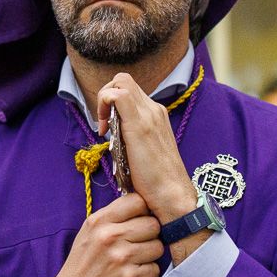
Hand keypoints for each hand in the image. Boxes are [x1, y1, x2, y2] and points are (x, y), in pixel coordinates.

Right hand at [35, 192, 162, 276]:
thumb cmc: (80, 268)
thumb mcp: (87, 235)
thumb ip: (111, 220)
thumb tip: (142, 206)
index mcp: (98, 222)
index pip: (137, 201)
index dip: (144, 211)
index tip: (139, 222)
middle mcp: (109, 237)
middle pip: (153, 224)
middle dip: (150, 236)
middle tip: (138, 246)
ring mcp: (121, 258)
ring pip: (157, 247)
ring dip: (150, 256)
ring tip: (134, 262)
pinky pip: (155, 269)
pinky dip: (147, 275)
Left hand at [96, 73, 200, 222]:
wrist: (171, 196)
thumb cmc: (156, 182)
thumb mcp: (144, 153)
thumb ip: (133, 140)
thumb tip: (116, 138)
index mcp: (156, 115)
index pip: (131, 90)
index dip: (112, 101)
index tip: (107, 126)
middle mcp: (155, 110)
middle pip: (124, 80)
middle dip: (106, 97)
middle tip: (104, 125)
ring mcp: (149, 115)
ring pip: (121, 81)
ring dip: (104, 99)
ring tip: (105, 128)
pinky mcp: (140, 125)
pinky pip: (118, 95)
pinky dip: (104, 103)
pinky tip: (105, 128)